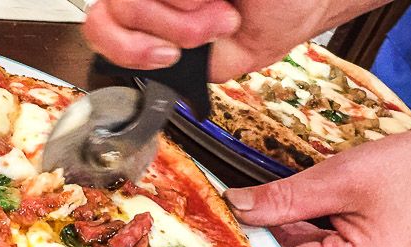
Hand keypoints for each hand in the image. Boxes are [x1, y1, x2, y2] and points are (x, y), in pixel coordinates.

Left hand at [82, 0, 388, 80]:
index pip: (101, 26)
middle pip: (115, 10)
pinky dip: (196, 1)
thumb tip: (148, 74)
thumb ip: (178, 69)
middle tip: (204, 33)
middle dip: (164, 32)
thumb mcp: (220, 62)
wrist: (309, 1)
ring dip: (186, 16)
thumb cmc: (272, 18)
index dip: (123, 46)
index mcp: (153, 16)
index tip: (166, 56)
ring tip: (221, 13)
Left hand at [224, 119, 410, 246]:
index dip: (258, 240)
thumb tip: (236, 209)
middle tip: (272, 194)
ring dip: (306, 233)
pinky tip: (338, 209)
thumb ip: (283, 198)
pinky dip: (328, 237)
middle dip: (283, 233)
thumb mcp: (342, 175)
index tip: (235, 213)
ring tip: (323, 197)